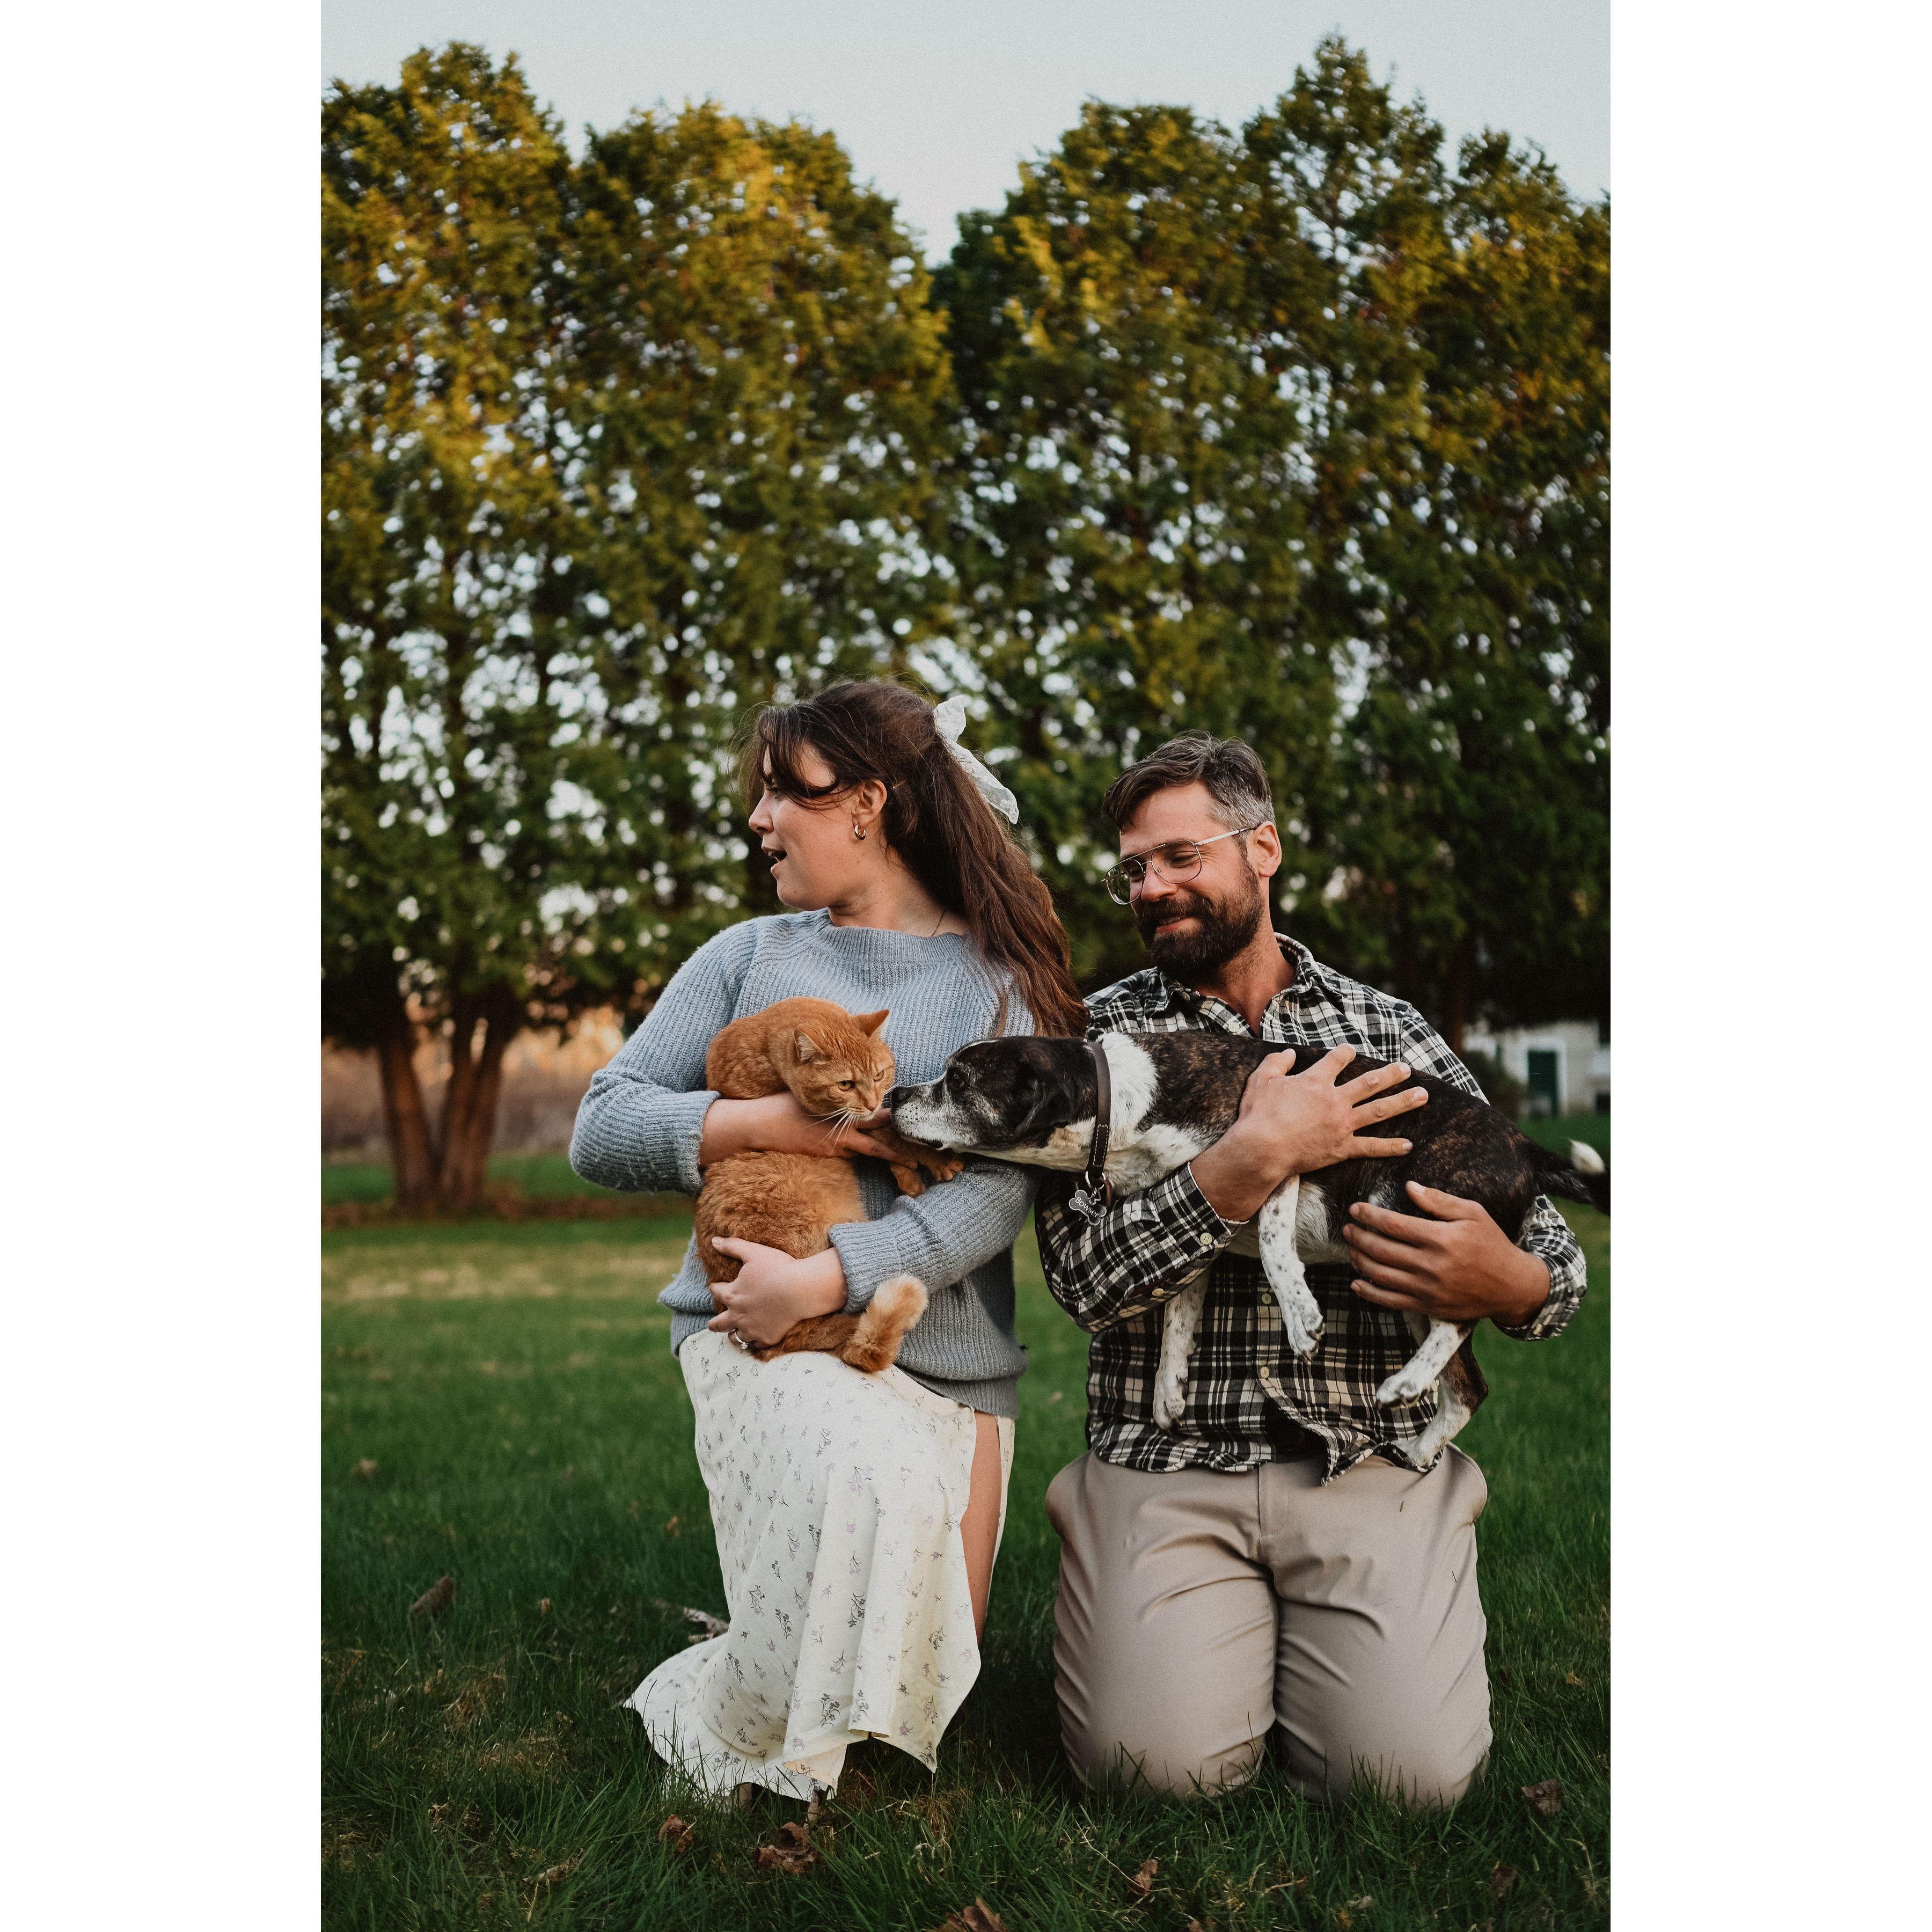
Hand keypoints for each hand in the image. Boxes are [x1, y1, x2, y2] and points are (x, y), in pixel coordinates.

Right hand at [699, 1093, 900, 1167]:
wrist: (758, 1125)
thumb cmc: (783, 1103)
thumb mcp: (813, 1093)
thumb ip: (835, 1094)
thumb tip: (852, 1090)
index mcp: (840, 1117)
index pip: (874, 1121)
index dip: (893, 1124)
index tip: (910, 1126)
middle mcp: (839, 1136)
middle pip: (875, 1147)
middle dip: (895, 1153)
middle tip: (917, 1161)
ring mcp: (830, 1148)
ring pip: (861, 1150)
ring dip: (876, 1150)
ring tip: (901, 1156)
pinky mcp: (822, 1155)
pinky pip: (844, 1153)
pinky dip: (855, 1150)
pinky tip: (862, 1148)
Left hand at [706, 1240, 847, 1346]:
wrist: (800, 1289)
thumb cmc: (778, 1268)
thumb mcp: (753, 1252)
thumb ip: (732, 1246)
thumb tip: (713, 1240)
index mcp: (732, 1294)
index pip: (716, 1292)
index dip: (715, 1287)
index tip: (714, 1286)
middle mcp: (738, 1315)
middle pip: (718, 1324)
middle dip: (714, 1323)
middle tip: (712, 1324)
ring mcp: (753, 1329)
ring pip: (735, 1337)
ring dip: (733, 1333)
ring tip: (733, 1333)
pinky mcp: (768, 1338)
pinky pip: (756, 1345)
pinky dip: (754, 1342)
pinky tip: (755, 1338)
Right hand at [1191, 1046, 1427, 1223]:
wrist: (1262, 1148)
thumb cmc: (1258, 1114)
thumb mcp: (1261, 1080)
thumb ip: (1276, 1063)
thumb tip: (1288, 1053)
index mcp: (1315, 1081)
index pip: (1336, 1060)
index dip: (1345, 1053)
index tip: (1351, 1050)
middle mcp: (1335, 1100)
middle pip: (1370, 1083)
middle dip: (1391, 1074)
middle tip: (1408, 1069)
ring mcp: (1342, 1124)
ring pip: (1379, 1110)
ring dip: (1403, 1102)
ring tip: (1422, 1095)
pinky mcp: (1342, 1147)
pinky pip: (1371, 1147)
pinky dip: (1390, 1146)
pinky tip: (1408, 1144)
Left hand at [1344, 1182, 1550, 1325]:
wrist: (1511, 1286)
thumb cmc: (1492, 1244)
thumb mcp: (1473, 1214)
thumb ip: (1439, 1201)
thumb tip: (1409, 1187)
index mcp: (1441, 1238)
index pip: (1393, 1224)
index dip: (1369, 1216)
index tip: (1356, 1209)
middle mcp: (1431, 1265)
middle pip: (1381, 1249)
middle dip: (1359, 1237)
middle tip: (1347, 1228)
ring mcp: (1427, 1289)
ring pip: (1381, 1275)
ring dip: (1360, 1261)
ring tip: (1352, 1249)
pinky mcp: (1428, 1307)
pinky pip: (1390, 1301)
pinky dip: (1369, 1293)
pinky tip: (1357, 1282)